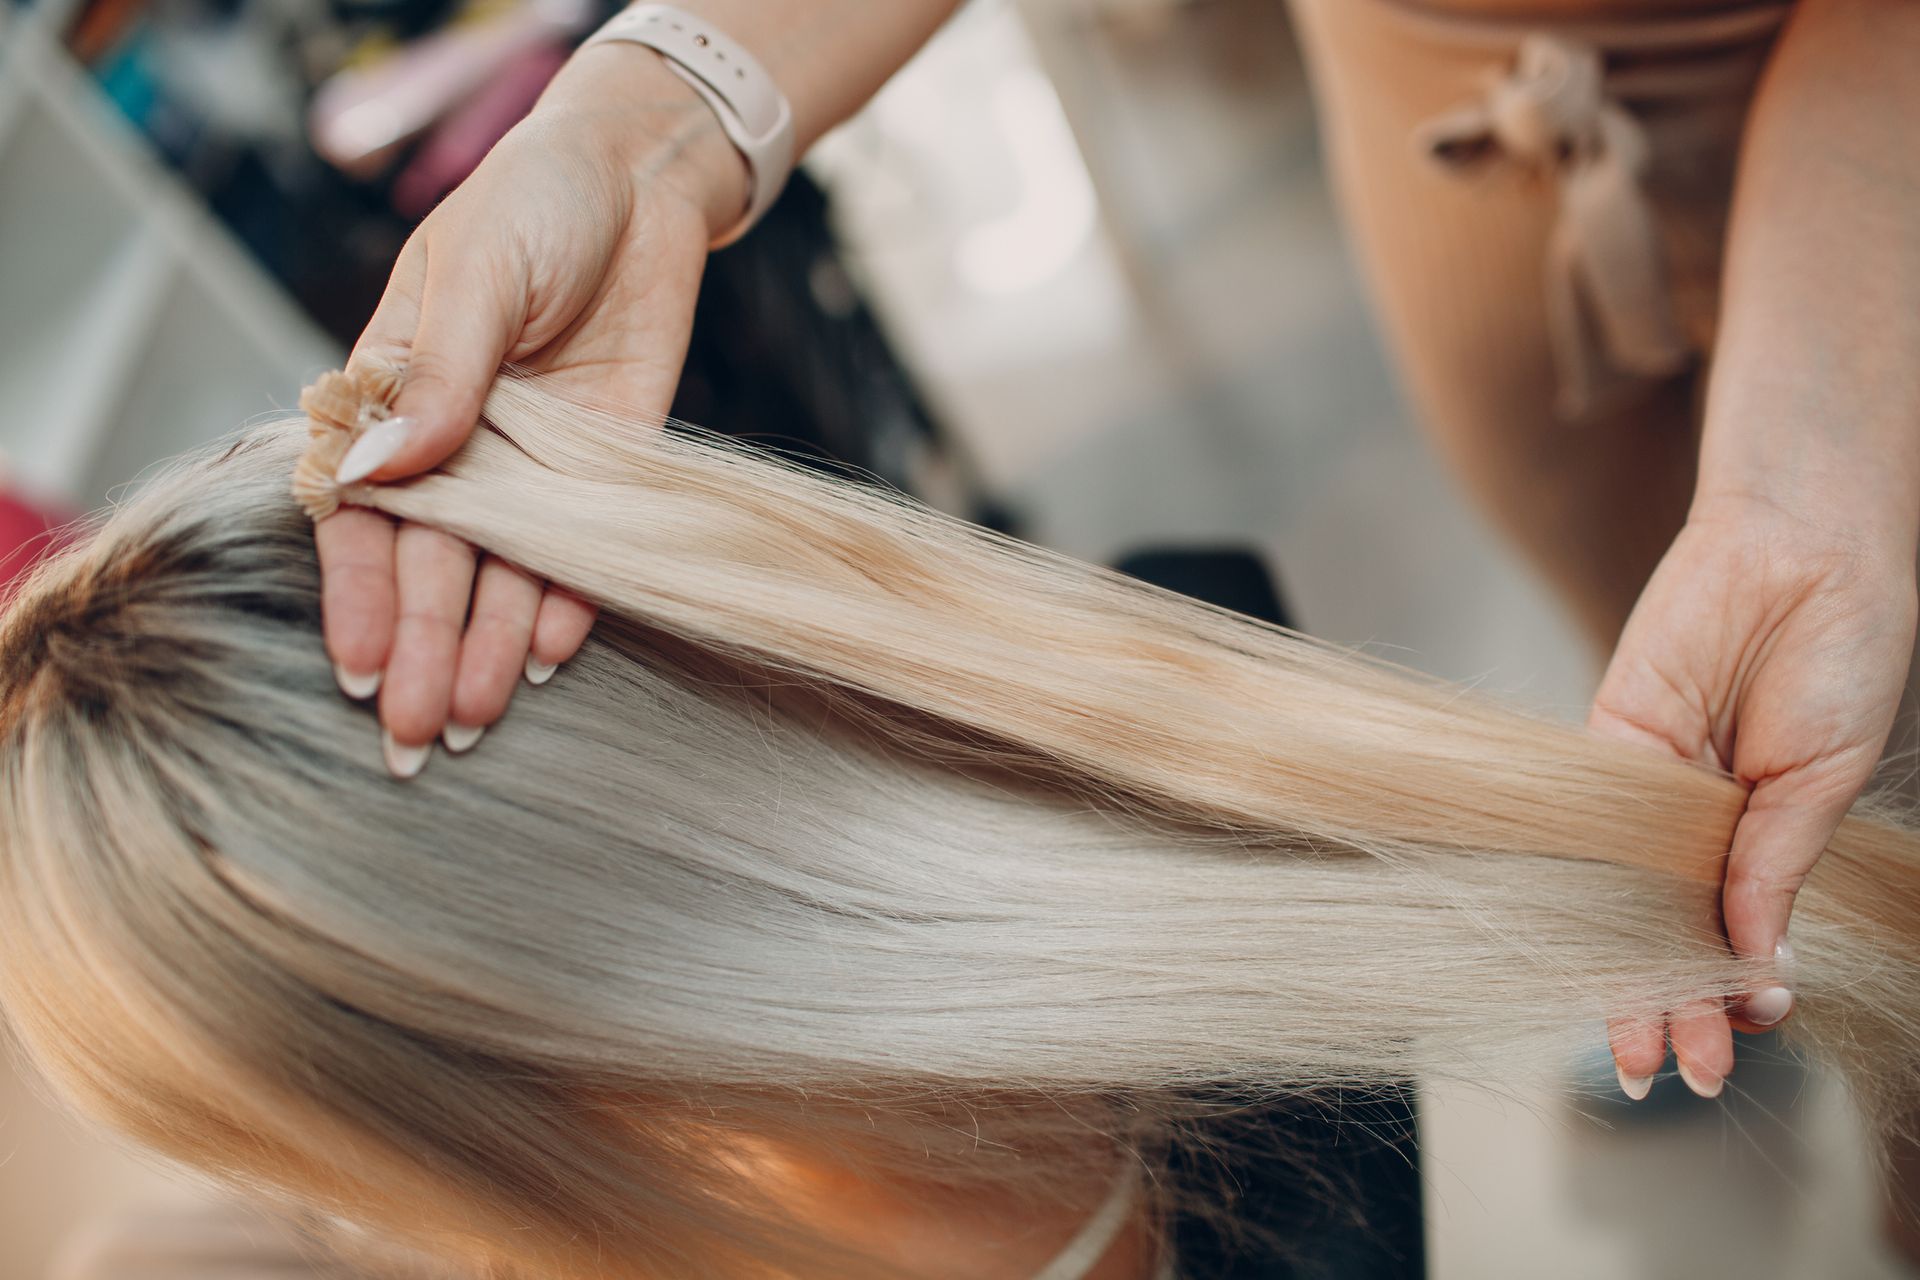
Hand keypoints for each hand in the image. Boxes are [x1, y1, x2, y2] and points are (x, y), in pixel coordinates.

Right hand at [318, 44, 747, 774]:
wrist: (643, 181)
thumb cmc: (535, 202)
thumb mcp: (476, 271)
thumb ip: (439, 372)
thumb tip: (380, 467)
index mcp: (396, 396)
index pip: (364, 513)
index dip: (356, 592)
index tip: (355, 668)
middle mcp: (461, 446)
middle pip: (433, 563)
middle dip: (420, 650)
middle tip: (415, 739)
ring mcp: (537, 464)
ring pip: (506, 572)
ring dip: (489, 646)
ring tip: (477, 721)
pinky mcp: (611, 467)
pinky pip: (587, 548)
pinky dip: (572, 600)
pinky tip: (554, 655)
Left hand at [1590, 494, 1916, 1097]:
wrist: (1803, 550)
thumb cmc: (1837, 652)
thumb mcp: (1822, 775)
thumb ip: (1776, 861)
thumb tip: (1757, 958)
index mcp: (1760, 830)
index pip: (1735, 931)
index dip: (1735, 990)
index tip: (1746, 1035)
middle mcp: (1696, 819)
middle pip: (1670, 928)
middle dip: (1673, 1005)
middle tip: (1675, 1077)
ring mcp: (1647, 787)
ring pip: (1625, 898)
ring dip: (1631, 974)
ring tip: (1641, 1052)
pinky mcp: (1606, 744)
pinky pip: (1596, 826)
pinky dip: (1605, 889)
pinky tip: (1615, 950)